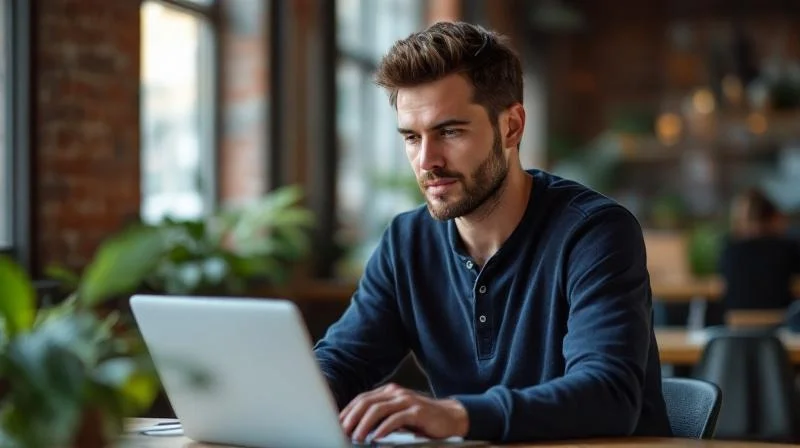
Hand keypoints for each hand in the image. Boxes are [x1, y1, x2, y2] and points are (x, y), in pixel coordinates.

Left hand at [339, 383, 468, 442]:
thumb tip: (355, 428)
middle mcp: (395, 393)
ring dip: (364, 424)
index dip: (347, 412)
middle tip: (341, 431)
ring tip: (356, 437)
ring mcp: (406, 400)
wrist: (450, 418)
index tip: (336, 425)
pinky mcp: (417, 411)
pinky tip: (375, 438)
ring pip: (378, 409)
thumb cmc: (421, 420)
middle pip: (366, 402)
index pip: (361, 399)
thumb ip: (380, 416)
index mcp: (388, 392)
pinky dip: (383, 428)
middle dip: (351, 418)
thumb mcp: (397, 415)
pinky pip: (396, 419)